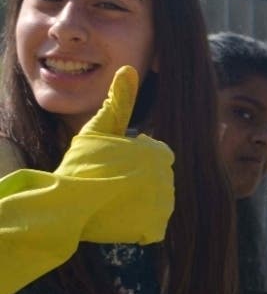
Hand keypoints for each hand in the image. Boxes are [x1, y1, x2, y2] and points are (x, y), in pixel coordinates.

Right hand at [0, 66, 174, 293]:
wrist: (69, 205)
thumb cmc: (82, 163)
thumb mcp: (100, 127)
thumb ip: (118, 101)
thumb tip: (129, 68)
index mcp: (160, 152)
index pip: (151, 154)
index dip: (128, 159)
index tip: (108, 166)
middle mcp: (169, 176)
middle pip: (152, 176)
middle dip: (133, 179)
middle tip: (107, 183)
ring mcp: (165, 202)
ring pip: (152, 198)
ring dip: (136, 199)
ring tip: (110, 200)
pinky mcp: (158, 225)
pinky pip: (152, 222)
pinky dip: (138, 221)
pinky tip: (119, 217)